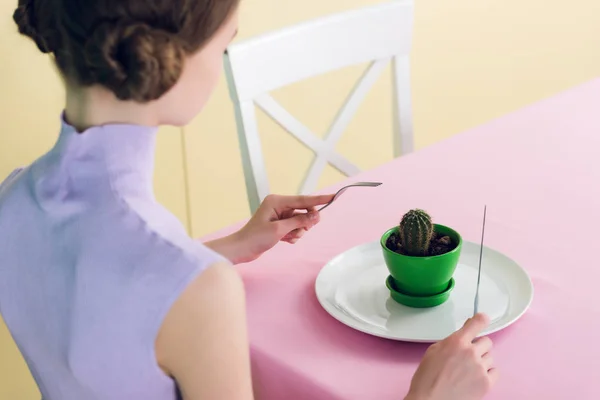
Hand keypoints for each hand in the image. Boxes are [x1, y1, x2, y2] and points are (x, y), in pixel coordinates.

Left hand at [205, 194, 332, 263]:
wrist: (242, 249)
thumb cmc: (256, 237)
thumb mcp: (279, 229)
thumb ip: (298, 221)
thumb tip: (314, 216)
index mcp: (277, 201)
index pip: (303, 200)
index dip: (319, 199)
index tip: (333, 196)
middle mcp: (279, 205)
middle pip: (303, 210)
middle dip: (305, 222)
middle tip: (304, 230)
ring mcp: (279, 215)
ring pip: (300, 221)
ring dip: (298, 231)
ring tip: (288, 238)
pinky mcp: (279, 225)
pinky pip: (295, 228)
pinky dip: (293, 235)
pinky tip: (285, 240)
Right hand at [405, 313, 497, 399]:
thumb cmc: (428, 379)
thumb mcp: (434, 351)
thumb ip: (451, 340)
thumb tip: (463, 335)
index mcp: (456, 342)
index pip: (477, 322)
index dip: (481, 319)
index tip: (483, 318)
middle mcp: (471, 352)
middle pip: (486, 341)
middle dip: (478, 346)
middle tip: (469, 355)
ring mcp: (480, 368)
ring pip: (490, 357)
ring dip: (482, 361)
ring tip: (468, 370)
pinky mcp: (486, 383)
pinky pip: (495, 371)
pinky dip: (488, 373)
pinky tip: (475, 377)